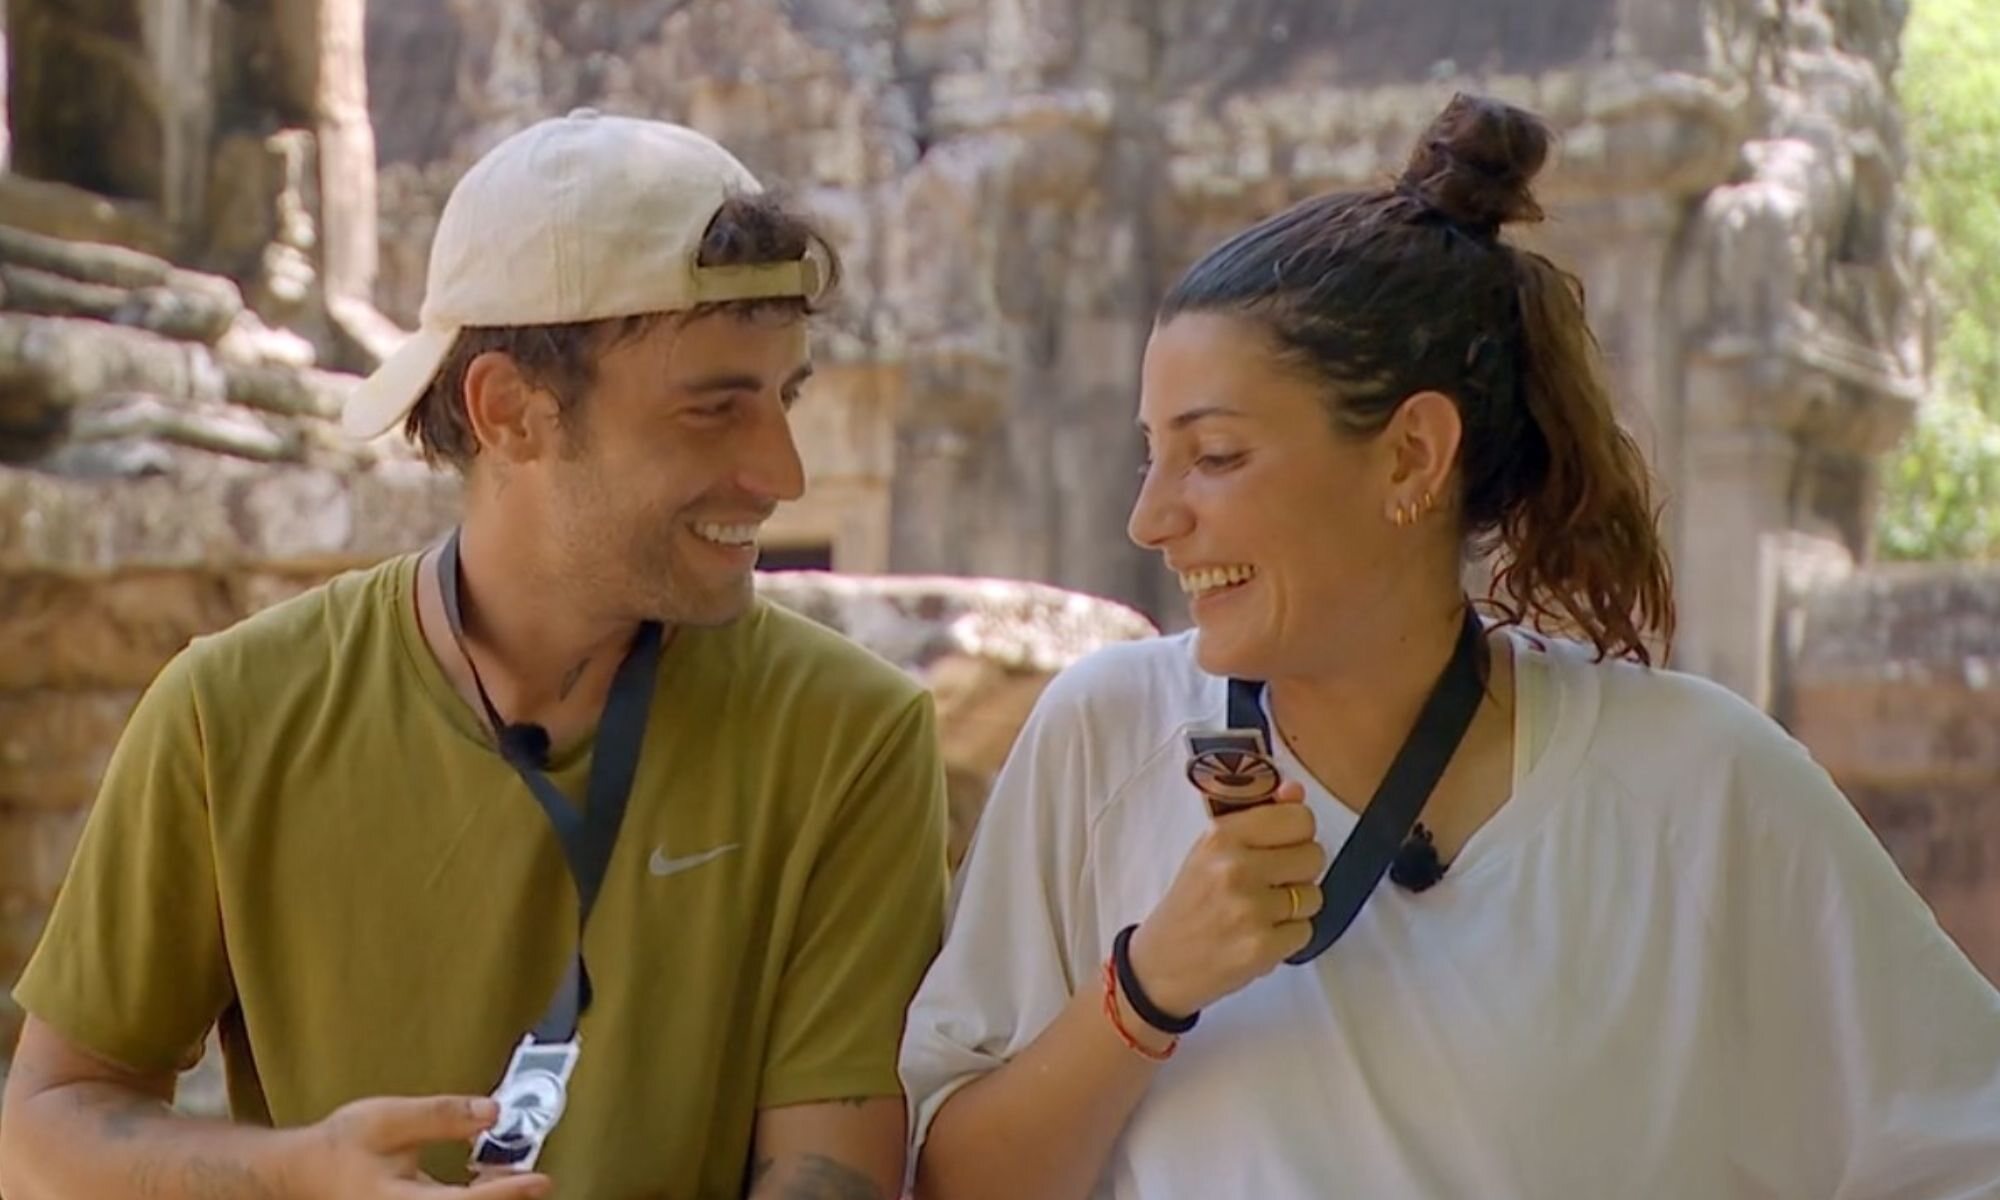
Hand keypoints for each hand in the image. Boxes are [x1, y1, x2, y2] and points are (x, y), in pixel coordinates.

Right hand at [287, 1095, 552, 1198]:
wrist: (301, 1174)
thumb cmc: (337, 1148)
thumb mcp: (387, 1119)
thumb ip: (440, 1116)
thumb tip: (491, 1112)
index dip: (506, 1193)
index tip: (539, 1179)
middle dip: (507, 1199)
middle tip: (538, 1180)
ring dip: (492, 1199)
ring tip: (518, 1175)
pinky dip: (476, 1197)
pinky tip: (486, 1177)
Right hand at [1126, 780, 1324, 1019]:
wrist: (1159, 964)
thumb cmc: (1188, 904)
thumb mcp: (1210, 851)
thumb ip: (1257, 818)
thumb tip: (1295, 791)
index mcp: (1221, 836)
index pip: (1298, 819)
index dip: (1296, 835)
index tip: (1280, 847)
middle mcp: (1236, 868)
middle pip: (1313, 856)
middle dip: (1298, 872)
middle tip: (1269, 884)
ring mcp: (1250, 910)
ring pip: (1313, 895)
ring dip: (1294, 907)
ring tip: (1260, 913)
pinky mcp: (1261, 948)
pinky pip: (1306, 931)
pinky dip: (1288, 937)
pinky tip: (1259, 936)